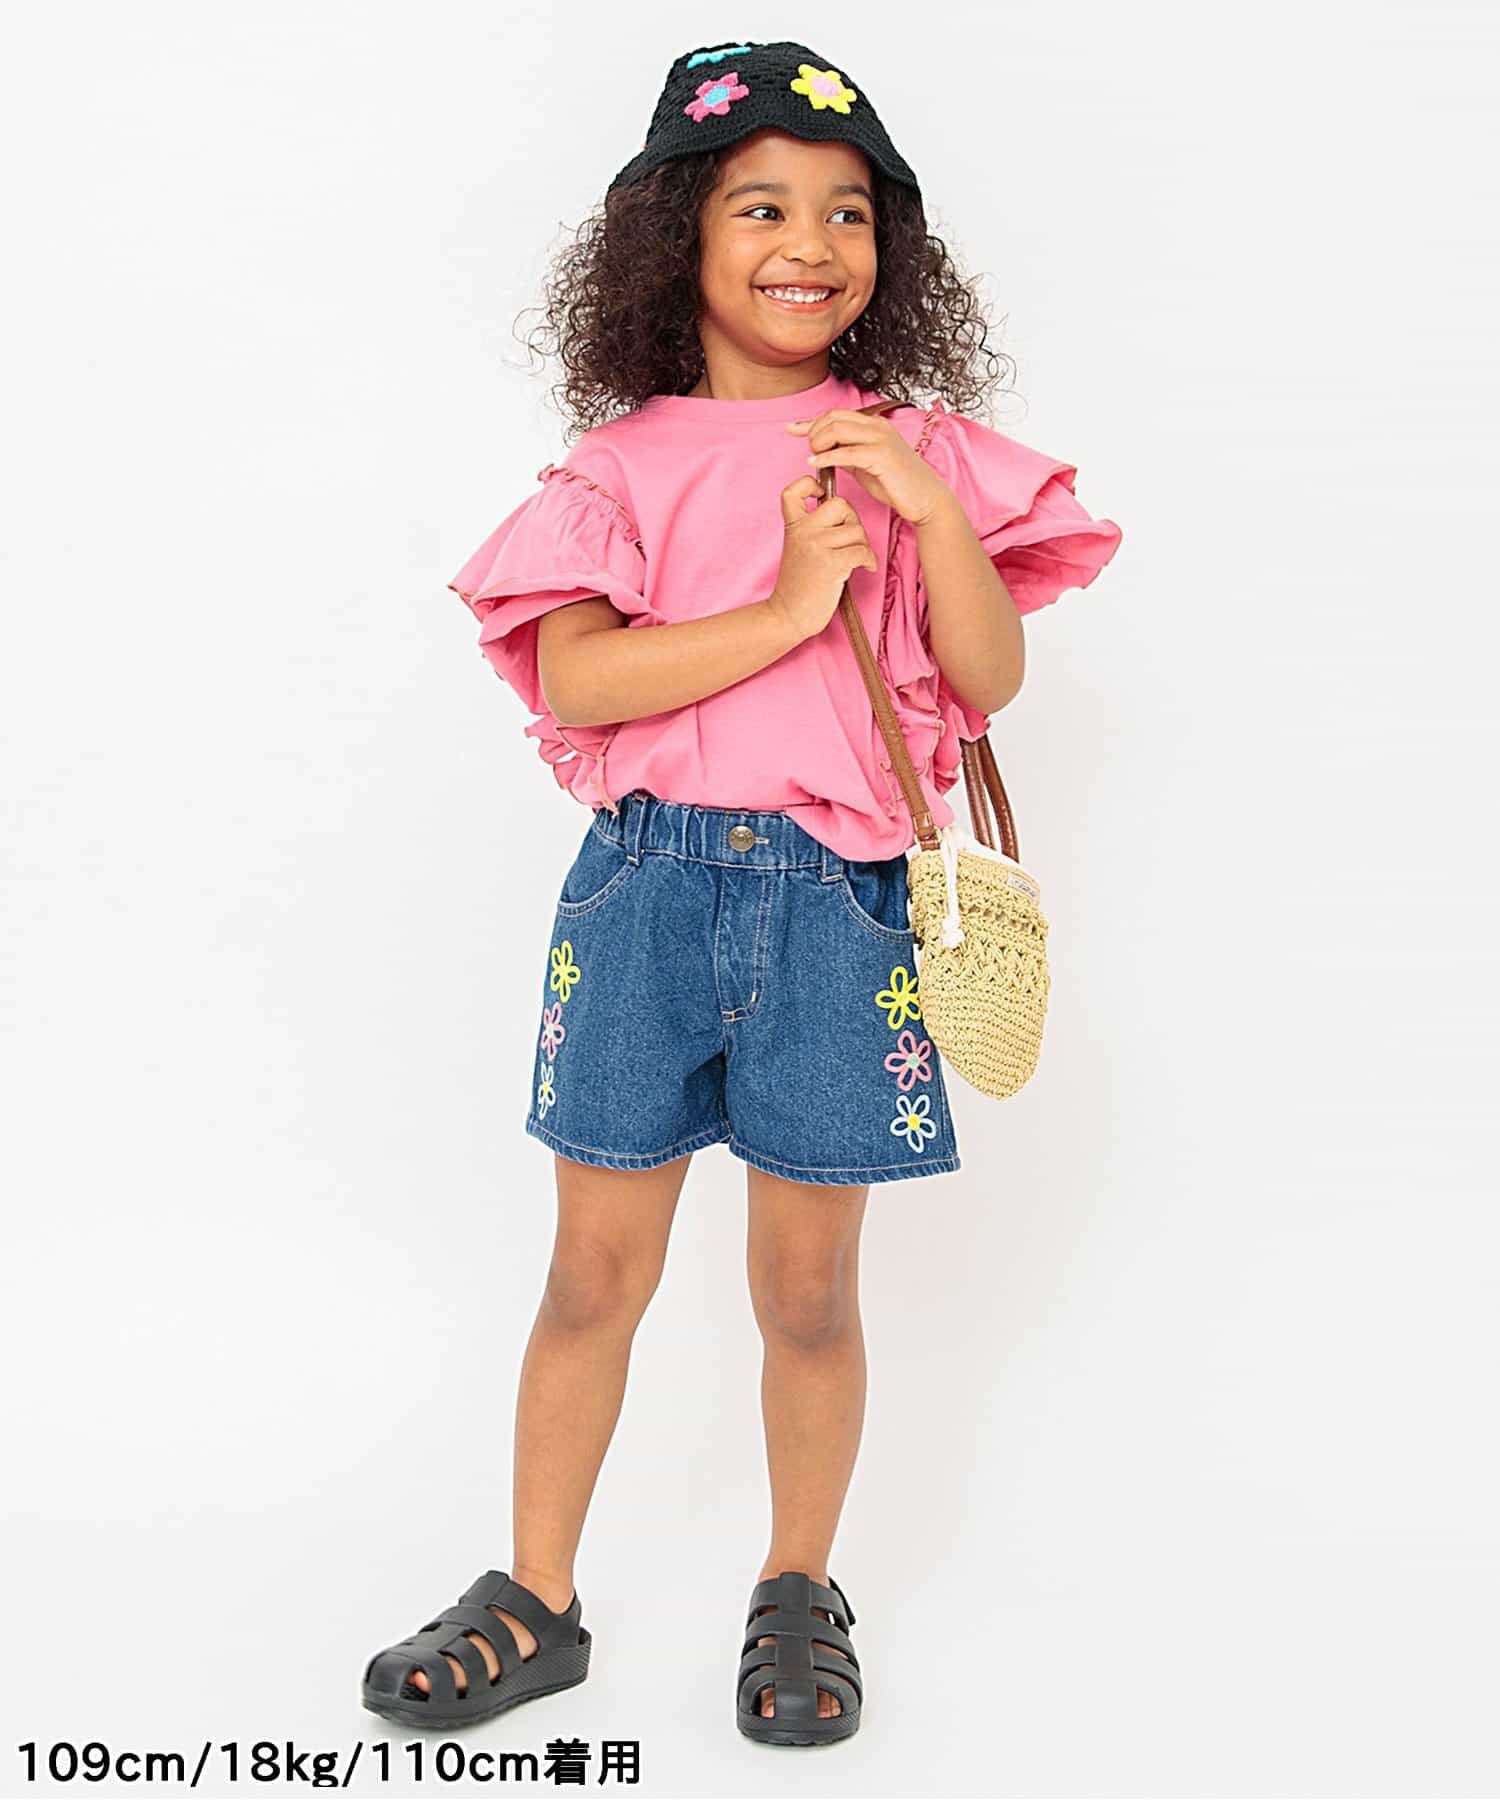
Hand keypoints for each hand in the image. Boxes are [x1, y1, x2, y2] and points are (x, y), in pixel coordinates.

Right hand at [767, 474, 878, 643]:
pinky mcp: (832, 564)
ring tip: (855, 560)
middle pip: (841, 505)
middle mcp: (804, 531)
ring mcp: (817, 546)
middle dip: (852, 520)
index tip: (820, 495)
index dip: (810, 484)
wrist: (789, 614)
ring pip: (856, 530)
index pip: (795, 490)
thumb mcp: (797, 548)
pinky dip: (869, 560)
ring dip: (862, 546)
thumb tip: (843, 513)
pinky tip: (865, 568)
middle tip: (850, 540)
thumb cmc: (799, 584)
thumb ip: (813, 528)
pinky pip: (863, 550)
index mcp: (793, 525)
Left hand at [785, 406, 952, 525]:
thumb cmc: (897, 483)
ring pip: (838, 429)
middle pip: (833, 417)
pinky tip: (816, 463)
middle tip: (811, 451)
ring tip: (814, 458)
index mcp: (874, 424)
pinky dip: (827, 457)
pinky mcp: (882, 456)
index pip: (836, 413)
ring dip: (819, 442)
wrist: (924, 498)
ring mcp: (881, 439)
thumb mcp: (867, 463)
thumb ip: (847, 453)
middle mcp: (877, 426)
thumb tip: (826, 450)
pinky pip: (847, 452)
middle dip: (814, 432)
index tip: (791, 429)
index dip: (811, 421)